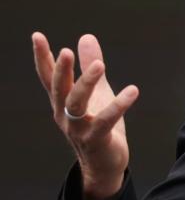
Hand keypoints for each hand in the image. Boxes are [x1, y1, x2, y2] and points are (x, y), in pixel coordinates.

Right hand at [32, 32, 139, 199]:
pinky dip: (119, 105)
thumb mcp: (97, 91)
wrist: (104, 164)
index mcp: (62, 102)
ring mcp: (78, 128)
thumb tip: (85, 37)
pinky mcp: (96, 139)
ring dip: (86, 84)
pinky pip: (106, 120)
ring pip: (76, 104)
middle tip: (66, 51)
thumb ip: (90, 65)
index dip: (42, 57)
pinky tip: (132, 90)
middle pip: (59, 89)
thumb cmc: (99, 124)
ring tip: (99, 65)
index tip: (37, 35)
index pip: (49, 76)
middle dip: (61, 71)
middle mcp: (65, 115)